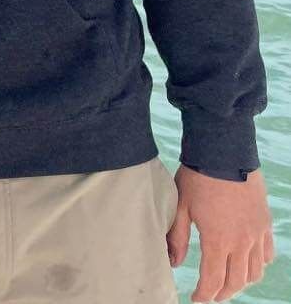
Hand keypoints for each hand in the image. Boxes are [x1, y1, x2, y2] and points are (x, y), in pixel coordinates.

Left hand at [168, 166, 274, 301]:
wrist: (224, 152)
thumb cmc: (198, 178)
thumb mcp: (181, 207)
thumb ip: (178, 237)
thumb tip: (174, 263)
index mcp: (218, 241)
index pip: (213, 281)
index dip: (204, 295)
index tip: (196, 299)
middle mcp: (242, 242)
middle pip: (236, 282)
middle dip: (222, 293)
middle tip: (210, 295)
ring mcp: (257, 234)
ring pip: (255, 272)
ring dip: (241, 283)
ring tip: (228, 283)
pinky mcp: (265, 224)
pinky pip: (266, 254)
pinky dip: (258, 265)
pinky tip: (247, 263)